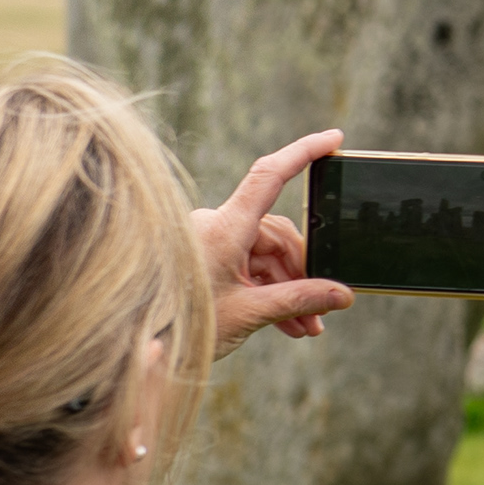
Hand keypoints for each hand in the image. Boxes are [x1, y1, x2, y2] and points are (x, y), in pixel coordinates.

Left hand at [192, 130, 358, 357]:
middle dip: (303, 273)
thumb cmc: (184, 326)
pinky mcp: (208, 258)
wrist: (140, 345)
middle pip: (278, 235)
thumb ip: (299, 300)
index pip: (269, 176)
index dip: (304, 152)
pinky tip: (286, 323)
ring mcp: (212, 241)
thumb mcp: (250, 313)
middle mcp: (217, 226)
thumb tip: (343, 295)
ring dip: (290, 289)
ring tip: (305, 327)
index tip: (334, 139)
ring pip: (267, 255)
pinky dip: (270, 291)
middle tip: (321, 311)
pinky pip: (250, 265)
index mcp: (224, 228)